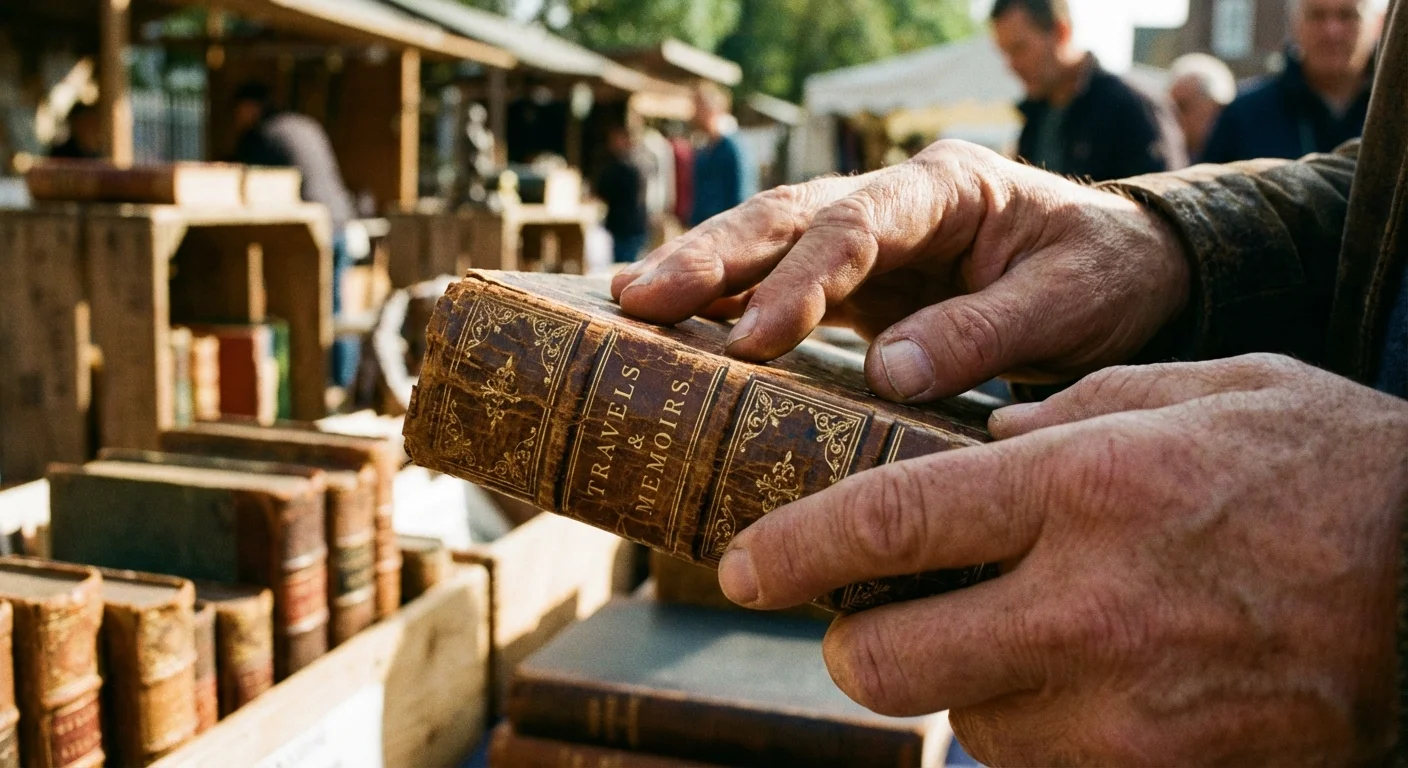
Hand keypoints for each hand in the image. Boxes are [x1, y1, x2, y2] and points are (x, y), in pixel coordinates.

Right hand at [611, 140, 1189, 400]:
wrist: (1128, 275)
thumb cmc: (1107, 278)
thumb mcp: (1071, 304)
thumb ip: (986, 332)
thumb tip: (890, 374)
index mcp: (948, 187)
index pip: (858, 220)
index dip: (801, 276)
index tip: (754, 336)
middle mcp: (895, 202)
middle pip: (789, 216)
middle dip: (712, 255)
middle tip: (640, 298)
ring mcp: (872, 241)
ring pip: (771, 243)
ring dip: (701, 273)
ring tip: (628, 304)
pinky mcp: (861, 285)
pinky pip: (782, 285)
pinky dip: (727, 303)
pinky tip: (673, 325)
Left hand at [716, 354, 1407, 764]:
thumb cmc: (1327, 472)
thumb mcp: (1199, 394)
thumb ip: (1072, 413)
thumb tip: (984, 442)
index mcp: (1083, 489)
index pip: (885, 525)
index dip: (789, 551)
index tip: (737, 567)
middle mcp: (1086, 607)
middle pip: (885, 664)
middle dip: (855, 650)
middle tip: (869, 623)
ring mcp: (1125, 714)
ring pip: (966, 729)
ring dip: (965, 690)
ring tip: (1024, 639)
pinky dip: (1040, 734)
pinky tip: (1089, 687)